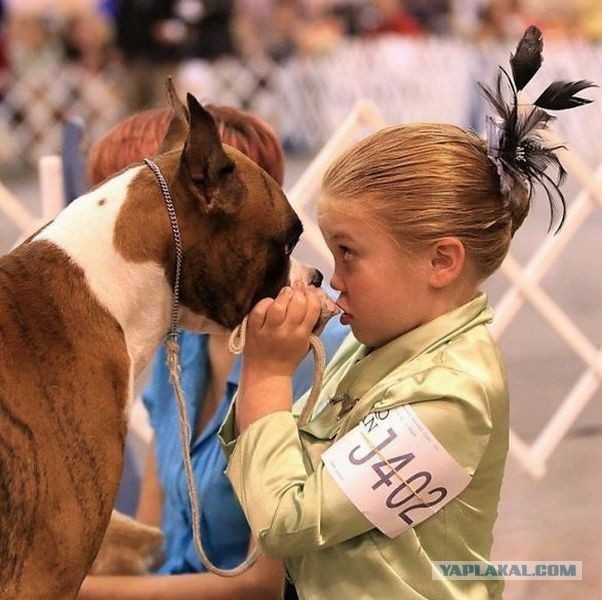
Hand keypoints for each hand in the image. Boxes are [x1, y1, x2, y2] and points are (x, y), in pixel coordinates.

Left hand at [235, 283, 321, 430]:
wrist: (267, 375)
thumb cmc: (288, 358)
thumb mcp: (307, 344)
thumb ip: (314, 325)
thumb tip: (321, 302)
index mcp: (302, 336)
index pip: (312, 308)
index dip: (312, 295)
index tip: (310, 291)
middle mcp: (286, 333)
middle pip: (296, 303)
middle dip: (299, 292)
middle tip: (298, 288)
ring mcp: (268, 331)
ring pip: (278, 305)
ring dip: (283, 295)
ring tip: (286, 292)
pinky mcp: (253, 330)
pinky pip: (259, 310)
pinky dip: (265, 302)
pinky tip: (270, 303)